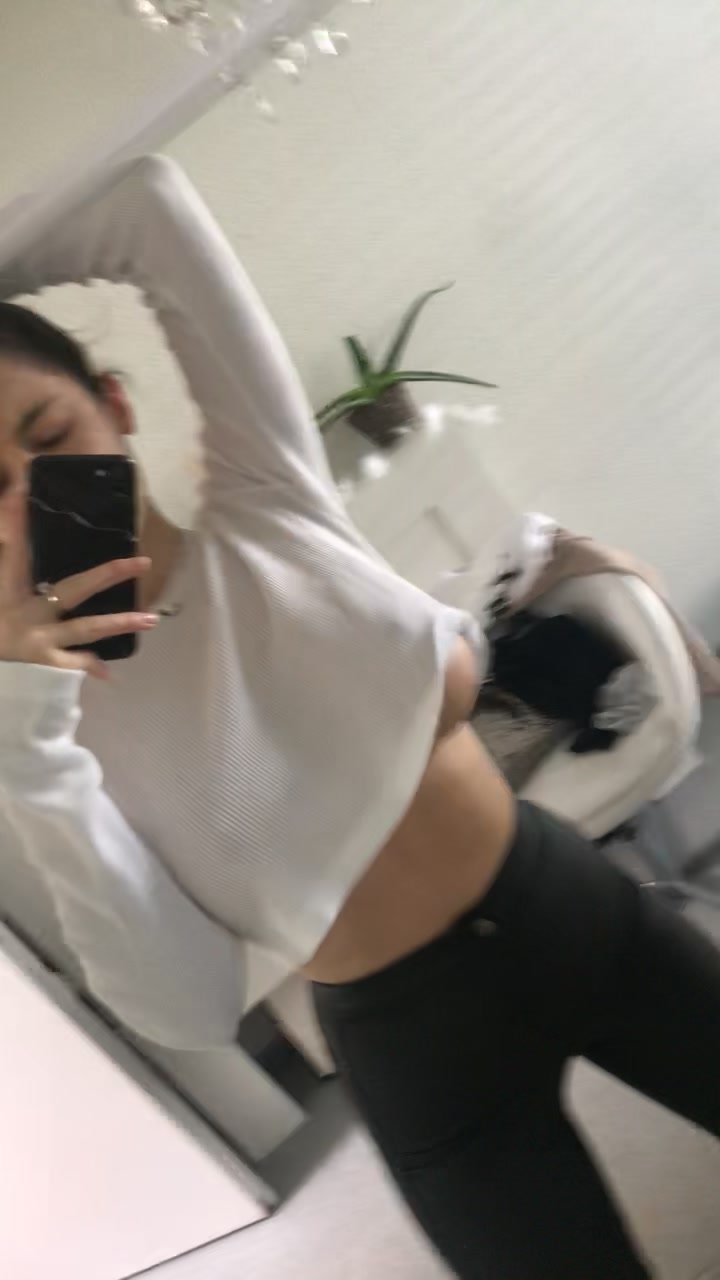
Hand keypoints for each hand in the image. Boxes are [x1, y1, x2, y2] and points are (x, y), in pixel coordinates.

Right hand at [0, 489, 156, 679]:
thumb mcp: (0, 580)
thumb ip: (7, 542)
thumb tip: (13, 496)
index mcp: (7, 588)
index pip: (16, 550)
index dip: (18, 522)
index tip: (24, 492)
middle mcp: (26, 611)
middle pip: (73, 589)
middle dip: (108, 575)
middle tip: (143, 563)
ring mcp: (37, 638)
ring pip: (83, 628)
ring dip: (117, 623)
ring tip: (151, 619)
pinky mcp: (40, 661)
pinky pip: (70, 664)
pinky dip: (88, 666)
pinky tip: (109, 673)